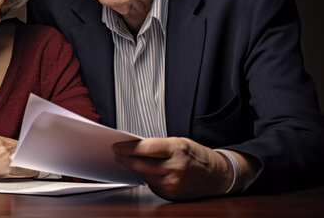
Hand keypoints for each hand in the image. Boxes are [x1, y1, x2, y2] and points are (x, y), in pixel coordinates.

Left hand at [113, 137, 232, 200]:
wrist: (218, 175)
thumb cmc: (197, 156)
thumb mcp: (180, 143)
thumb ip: (158, 145)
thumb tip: (135, 147)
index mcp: (176, 149)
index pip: (145, 148)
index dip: (127, 148)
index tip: (116, 147)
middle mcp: (175, 167)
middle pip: (141, 164)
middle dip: (125, 159)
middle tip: (117, 155)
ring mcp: (174, 182)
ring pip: (144, 175)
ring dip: (135, 168)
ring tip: (128, 161)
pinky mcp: (172, 194)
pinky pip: (152, 185)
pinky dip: (147, 178)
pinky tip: (145, 172)